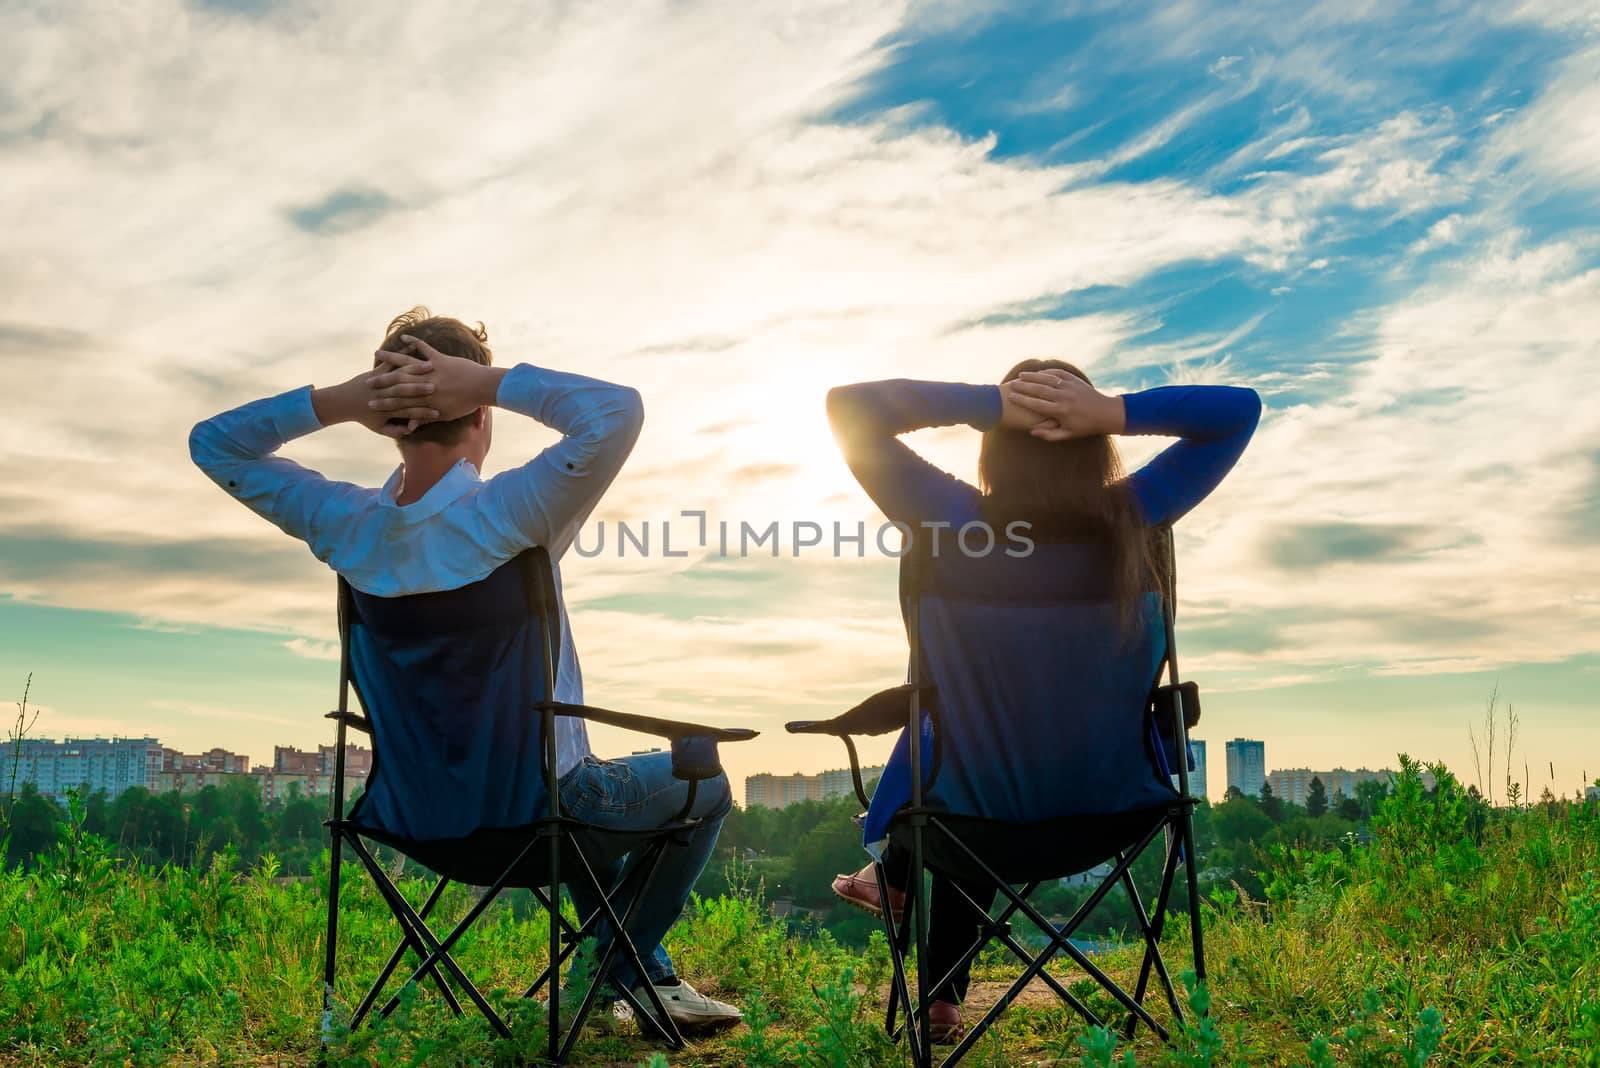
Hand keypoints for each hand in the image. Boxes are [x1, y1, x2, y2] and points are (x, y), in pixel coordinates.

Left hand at [312, 357, 438, 438]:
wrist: (342, 403)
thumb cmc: (363, 416)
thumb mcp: (379, 428)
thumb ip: (395, 431)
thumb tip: (410, 431)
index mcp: (388, 411)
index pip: (410, 412)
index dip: (424, 413)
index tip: (438, 412)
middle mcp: (385, 395)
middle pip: (407, 391)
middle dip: (423, 389)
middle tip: (438, 386)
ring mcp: (380, 382)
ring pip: (401, 375)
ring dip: (416, 369)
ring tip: (431, 365)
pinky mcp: (376, 372)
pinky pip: (391, 362)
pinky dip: (402, 353)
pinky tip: (413, 346)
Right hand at [367, 336, 503, 428]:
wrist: (483, 387)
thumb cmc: (466, 403)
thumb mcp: (445, 415)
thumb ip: (425, 418)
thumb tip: (410, 426)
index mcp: (425, 399)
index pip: (399, 401)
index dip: (384, 402)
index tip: (369, 402)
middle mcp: (424, 383)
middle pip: (398, 381)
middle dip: (380, 381)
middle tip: (365, 381)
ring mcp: (431, 369)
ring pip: (407, 362)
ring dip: (391, 357)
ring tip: (377, 353)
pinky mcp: (439, 359)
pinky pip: (424, 348)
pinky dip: (414, 342)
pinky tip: (404, 337)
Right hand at [1007, 370, 1124, 440]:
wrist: (1106, 413)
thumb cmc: (1085, 426)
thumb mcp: (1068, 434)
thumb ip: (1050, 434)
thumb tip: (1032, 432)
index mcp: (1061, 411)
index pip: (1037, 404)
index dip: (1022, 400)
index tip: (1010, 396)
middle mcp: (1065, 397)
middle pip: (1040, 389)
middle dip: (1024, 386)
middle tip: (1012, 384)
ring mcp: (1070, 386)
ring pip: (1048, 379)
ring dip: (1033, 376)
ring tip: (1021, 376)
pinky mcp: (1075, 380)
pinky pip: (1058, 374)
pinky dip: (1047, 372)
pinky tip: (1039, 373)